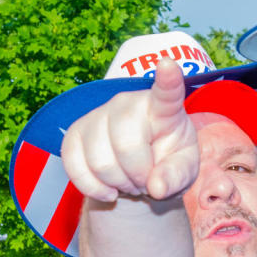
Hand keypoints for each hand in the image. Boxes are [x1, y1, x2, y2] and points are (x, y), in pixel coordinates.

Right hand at [61, 59, 198, 202]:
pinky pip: (74, 167)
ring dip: (116, 185)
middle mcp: (127, 104)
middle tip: (145, 184)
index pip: (166, 93)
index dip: (167, 81)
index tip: (168, 64)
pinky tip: (108, 191)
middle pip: (126, 146)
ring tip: (128, 185)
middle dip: (137, 177)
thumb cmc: (166, 163)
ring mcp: (97, 115)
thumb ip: (175, 177)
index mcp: (162, 108)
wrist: (136, 172)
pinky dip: (92, 188)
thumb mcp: (182, 172)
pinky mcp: (74, 133)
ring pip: (100, 162)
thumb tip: (156, 187)